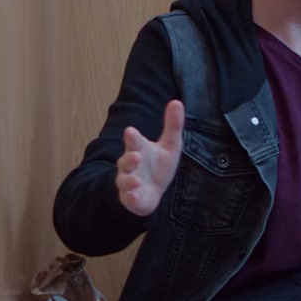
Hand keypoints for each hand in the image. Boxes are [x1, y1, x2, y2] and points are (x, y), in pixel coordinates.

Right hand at [116, 100, 184, 215]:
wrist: (150, 192)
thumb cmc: (158, 165)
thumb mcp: (170, 145)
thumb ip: (172, 125)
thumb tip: (177, 101)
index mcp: (138, 149)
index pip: (134, 142)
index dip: (132, 137)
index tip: (130, 131)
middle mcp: (130, 165)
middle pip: (126, 161)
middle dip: (129, 159)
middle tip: (136, 156)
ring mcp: (129, 182)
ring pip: (124, 181)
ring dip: (128, 180)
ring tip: (136, 180)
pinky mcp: (131, 199)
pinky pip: (128, 199)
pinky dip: (130, 198)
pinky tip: (135, 196)